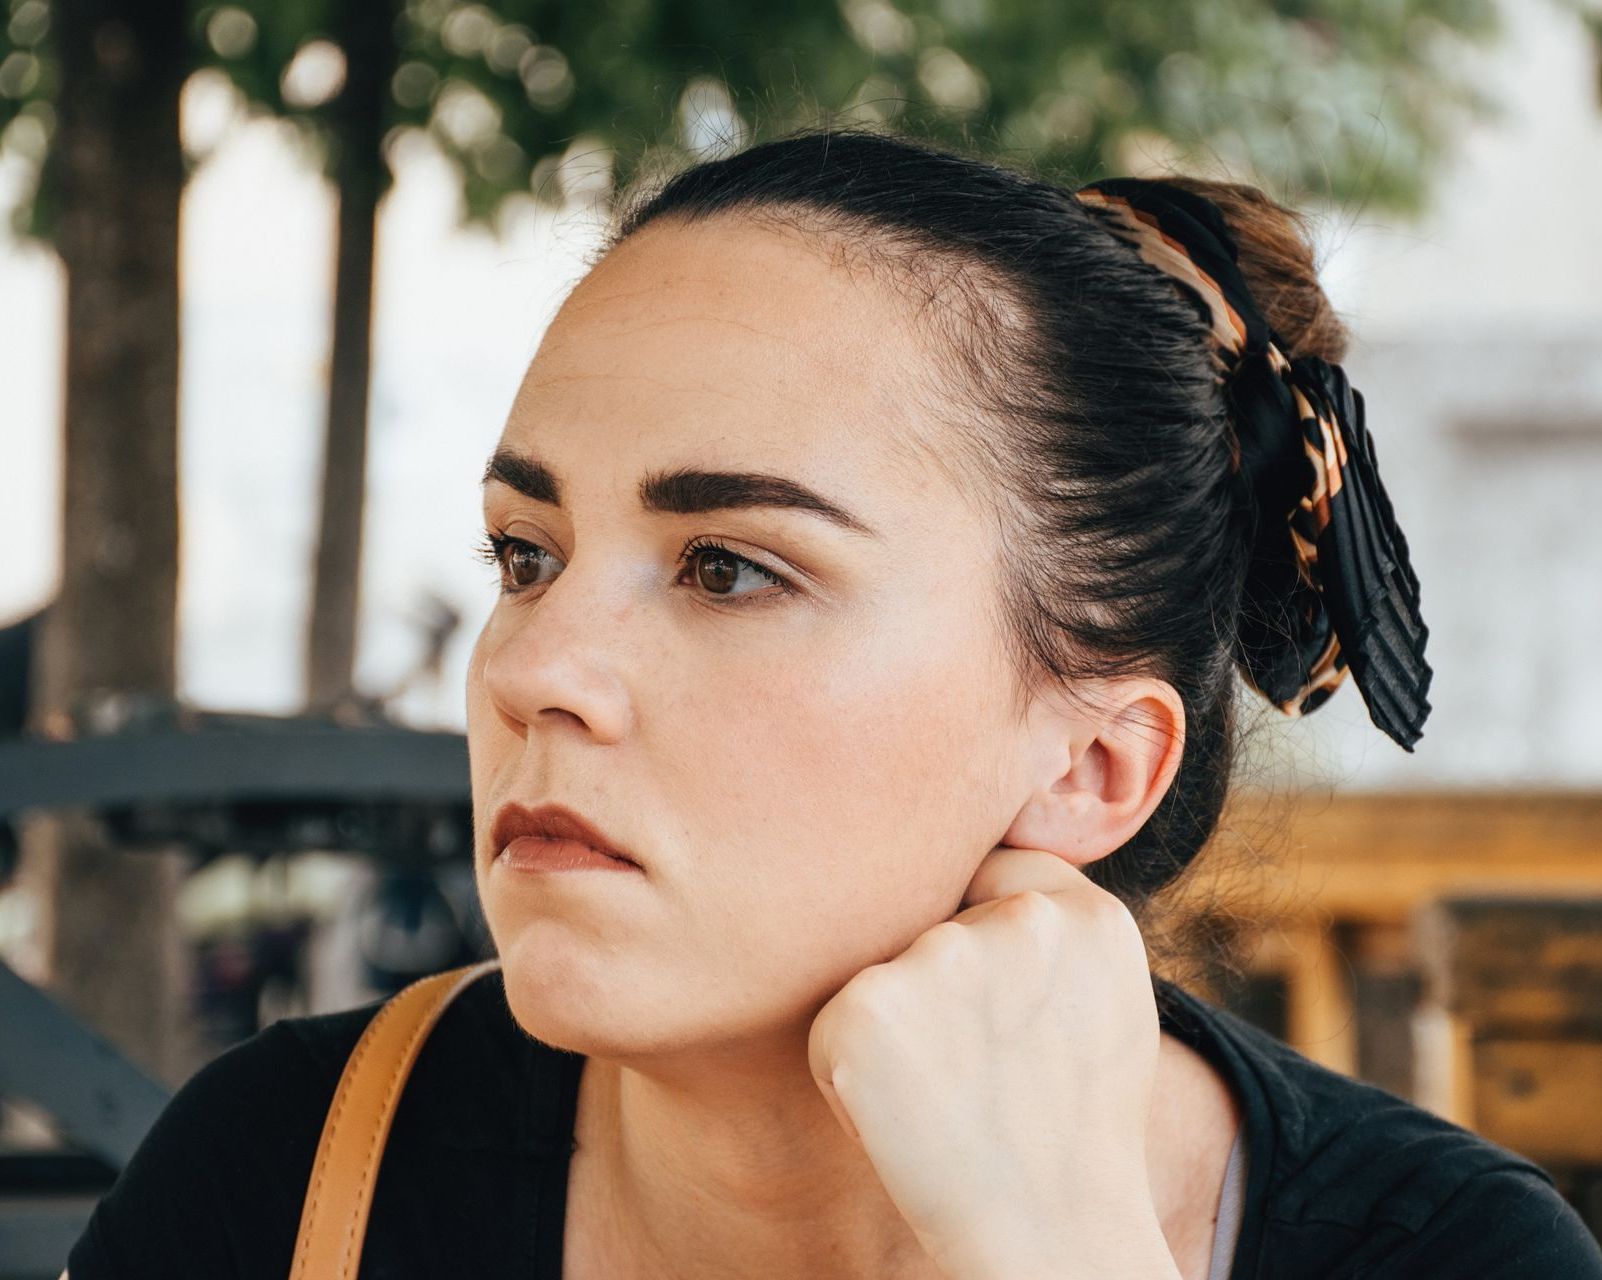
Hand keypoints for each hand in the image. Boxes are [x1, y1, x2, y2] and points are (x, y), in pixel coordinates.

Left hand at [806, 846, 1180, 1279]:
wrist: (1049, 1238)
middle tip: (981, 1063)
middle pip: (936, 914)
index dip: (984, 937)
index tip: (1005, 1012)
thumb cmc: (1069, 1121)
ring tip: (948, 1088)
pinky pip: (841, 1013)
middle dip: (942, 975)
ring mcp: (941, 958)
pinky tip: (905, 1110)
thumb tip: (985, 843)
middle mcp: (1020, 919)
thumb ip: (1057, 918)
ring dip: (900, 1015)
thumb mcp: (1105, 997)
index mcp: (1085, 912)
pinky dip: (854, 1063)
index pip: (994, 872)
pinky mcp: (867, 1007)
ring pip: (887, 961)